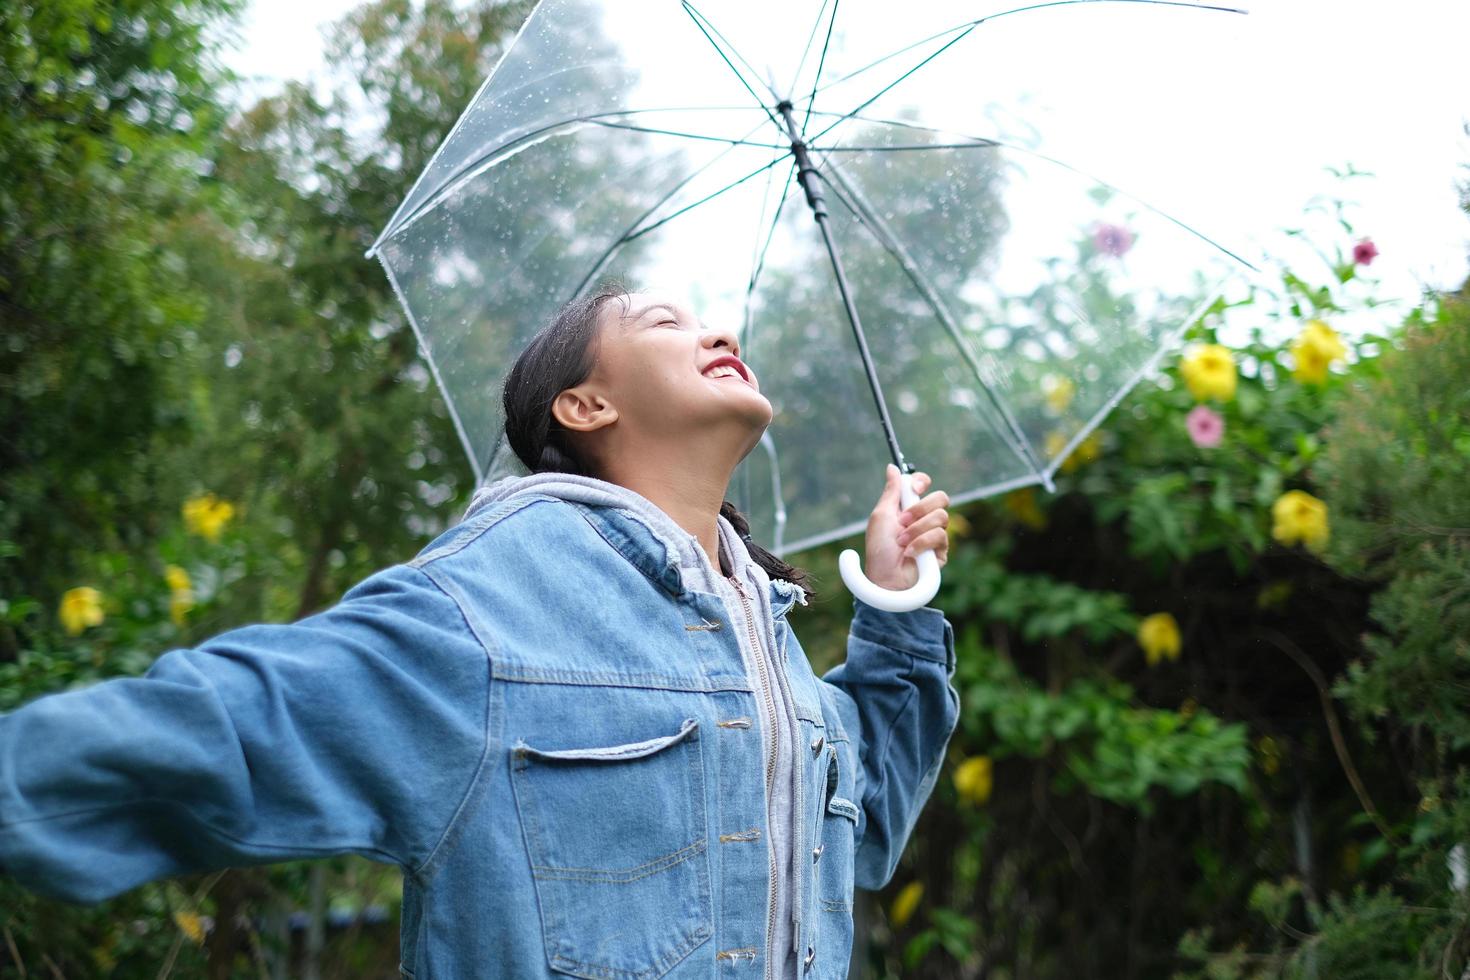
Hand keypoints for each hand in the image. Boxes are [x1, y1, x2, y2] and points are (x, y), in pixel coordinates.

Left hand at [863, 464, 949, 591]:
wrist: (885, 579)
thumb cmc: (879, 549)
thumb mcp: (881, 516)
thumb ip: (891, 492)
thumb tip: (893, 468)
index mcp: (908, 508)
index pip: (924, 486)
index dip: (922, 482)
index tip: (915, 488)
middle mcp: (923, 519)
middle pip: (941, 497)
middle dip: (920, 508)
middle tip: (902, 521)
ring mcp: (934, 535)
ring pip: (941, 516)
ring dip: (917, 529)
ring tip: (901, 542)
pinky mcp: (941, 551)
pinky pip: (940, 535)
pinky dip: (921, 543)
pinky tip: (909, 553)